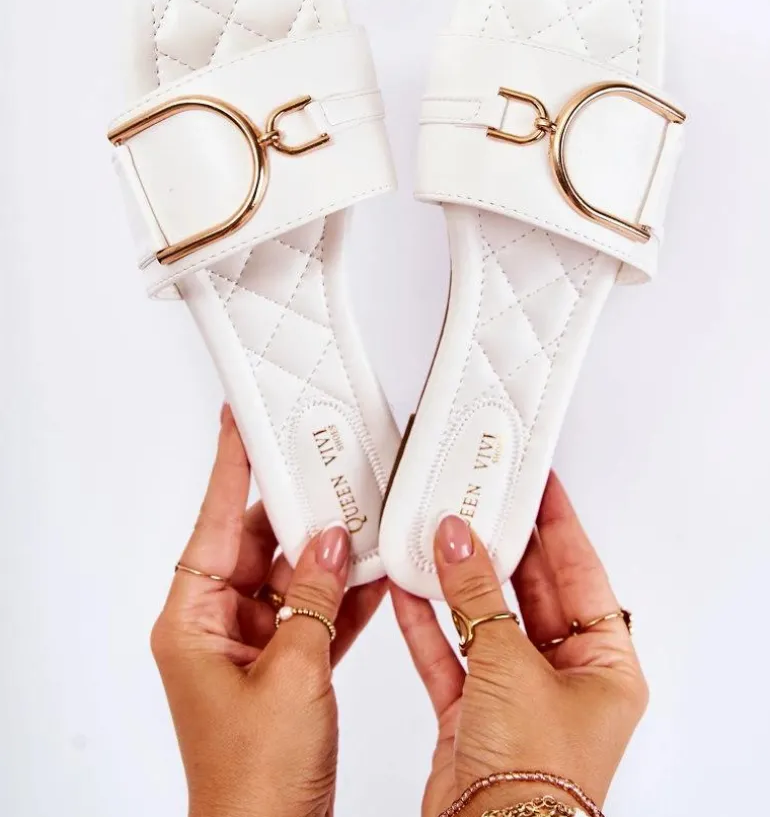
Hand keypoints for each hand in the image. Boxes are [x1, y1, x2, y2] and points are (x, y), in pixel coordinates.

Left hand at [151, 405, 385, 816]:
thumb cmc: (252, 781)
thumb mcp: (293, 675)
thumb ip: (316, 599)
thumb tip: (333, 544)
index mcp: (191, 621)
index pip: (214, 522)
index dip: (230, 468)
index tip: (240, 420)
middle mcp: (215, 627)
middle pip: (258, 544)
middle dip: (300, 511)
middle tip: (330, 466)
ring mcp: (250, 648)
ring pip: (293, 578)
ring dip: (330, 556)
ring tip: (364, 512)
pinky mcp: (283, 669)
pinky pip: (314, 615)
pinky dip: (345, 597)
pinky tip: (376, 572)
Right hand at [392, 474, 647, 815]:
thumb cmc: (536, 777)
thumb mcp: (510, 664)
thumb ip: (478, 594)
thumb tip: (458, 540)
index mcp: (605, 664)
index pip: (583, 572)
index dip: (559, 524)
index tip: (539, 484)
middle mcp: (565, 679)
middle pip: (531, 592)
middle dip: (500, 548)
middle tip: (477, 501)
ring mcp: (517, 697)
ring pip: (486, 620)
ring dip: (458, 582)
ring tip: (436, 534)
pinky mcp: (474, 717)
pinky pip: (451, 655)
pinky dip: (429, 624)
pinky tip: (409, 588)